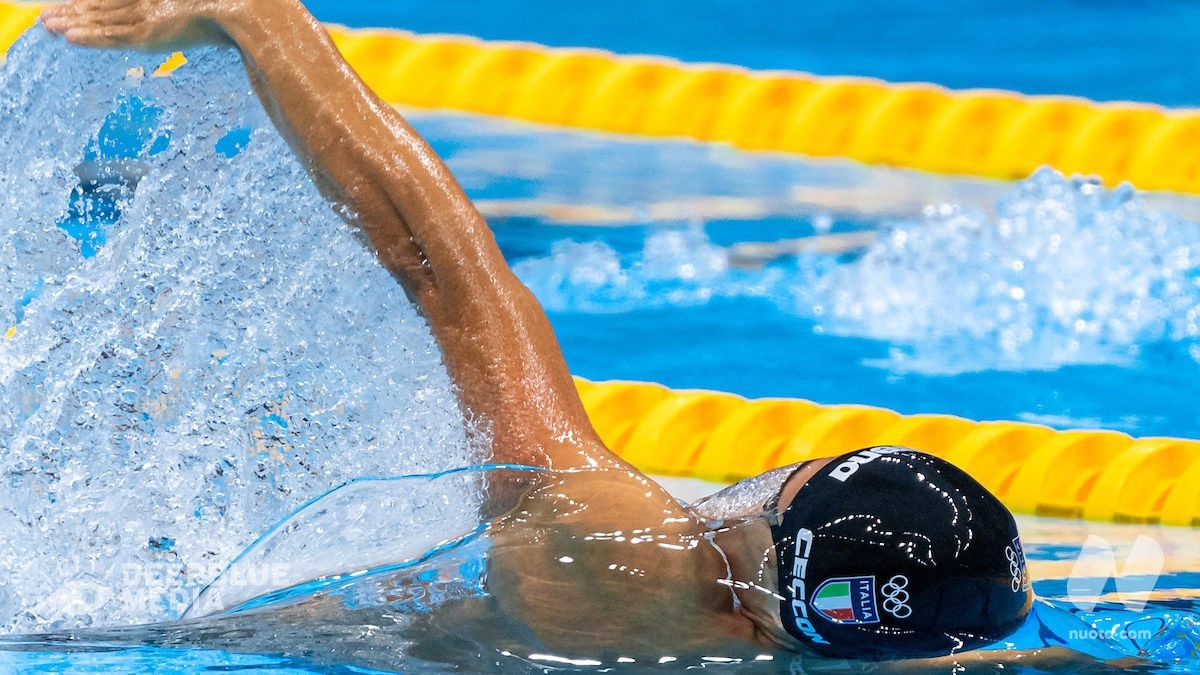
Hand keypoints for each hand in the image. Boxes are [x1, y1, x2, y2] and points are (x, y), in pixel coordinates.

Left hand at [41, 0, 229, 50]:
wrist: (242, 11)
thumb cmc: (236, 10)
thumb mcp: (213, 14)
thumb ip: (201, 16)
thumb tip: (204, 23)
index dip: (91, 2)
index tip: (72, 5)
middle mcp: (147, 2)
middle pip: (101, 5)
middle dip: (73, 10)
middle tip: (48, 15)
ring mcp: (146, 16)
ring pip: (101, 19)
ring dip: (73, 22)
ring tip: (48, 25)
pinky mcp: (149, 33)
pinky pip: (113, 36)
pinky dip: (91, 37)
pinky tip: (70, 38)